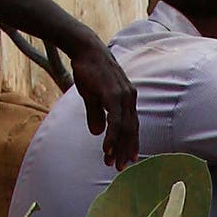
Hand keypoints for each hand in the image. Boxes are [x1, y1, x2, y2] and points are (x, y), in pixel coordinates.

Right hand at [69, 35, 138, 172]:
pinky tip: (108, 148)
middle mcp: (130, 97)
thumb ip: (96, 114)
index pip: (132, 125)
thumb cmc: (88, 70)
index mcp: (127, 98)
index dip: (131, 143)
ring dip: (119, 147)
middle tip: (121, 168)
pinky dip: (113, 136)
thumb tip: (96, 133)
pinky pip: (115, 120)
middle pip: (132, 130)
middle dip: (126, 150)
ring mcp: (124, 95)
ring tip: (113, 163)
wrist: (84, 48)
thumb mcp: (92, 96)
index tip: (129, 159)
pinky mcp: (113, 94)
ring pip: (125, 128)